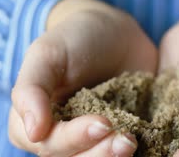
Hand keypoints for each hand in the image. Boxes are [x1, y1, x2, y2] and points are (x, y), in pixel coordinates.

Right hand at [9, 0, 157, 155]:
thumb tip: (33, 132)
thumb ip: (31, 89)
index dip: (72, 139)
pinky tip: (147, 142)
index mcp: (37, 120)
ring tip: (133, 141)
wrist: (114, 32)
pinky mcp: (120, 136)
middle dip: (99, 153)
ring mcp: (93, 139)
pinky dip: (137, 152)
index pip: (48, 144)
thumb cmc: (74, 38)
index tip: (101, 122)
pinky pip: (123, 152)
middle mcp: (63, 136)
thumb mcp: (47, 54)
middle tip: (125, 139)